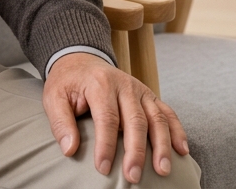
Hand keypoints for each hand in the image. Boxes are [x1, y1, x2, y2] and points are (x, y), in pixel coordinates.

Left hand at [43, 53, 188, 182]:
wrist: (81, 60)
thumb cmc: (68, 83)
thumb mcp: (54, 96)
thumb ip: (61, 122)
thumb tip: (70, 149)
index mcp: (99, 84)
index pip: (107, 118)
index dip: (106, 145)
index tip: (103, 168)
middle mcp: (123, 84)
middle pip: (135, 120)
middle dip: (136, 151)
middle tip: (133, 176)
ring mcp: (139, 89)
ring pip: (156, 117)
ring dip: (161, 145)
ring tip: (162, 170)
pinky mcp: (149, 95)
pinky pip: (167, 112)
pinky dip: (177, 131)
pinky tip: (181, 151)